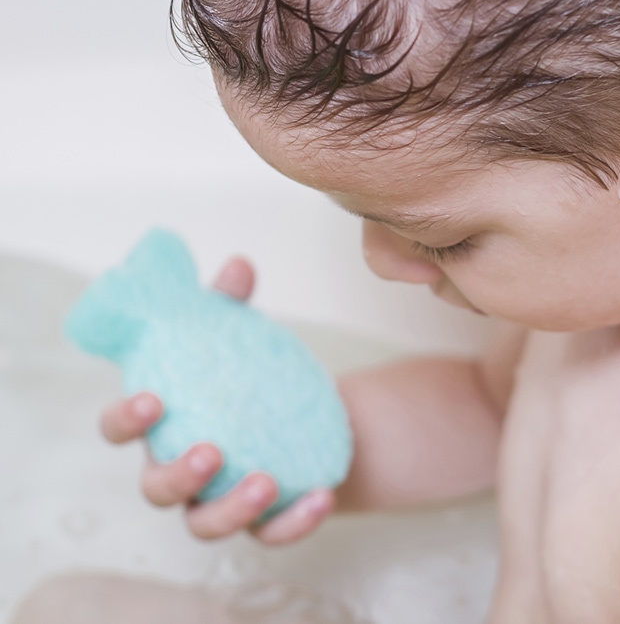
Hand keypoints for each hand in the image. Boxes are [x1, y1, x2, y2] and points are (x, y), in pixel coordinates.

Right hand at [98, 257, 336, 544]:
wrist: (298, 416)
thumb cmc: (245, 375)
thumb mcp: (238, 337)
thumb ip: (230, 305)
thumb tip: (239, 264)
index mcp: (161, 426)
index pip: (118, 431)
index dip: (124, 419)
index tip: (151, 399)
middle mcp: (179, 472)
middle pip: (156, 491)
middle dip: (178, 474)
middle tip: (211, 449)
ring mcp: (217, 502)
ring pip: (206, 525)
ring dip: (232, 507)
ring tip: (266, 479)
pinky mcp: (262, 521)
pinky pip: (273, 533)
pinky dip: (295, 522)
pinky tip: (323, 497)